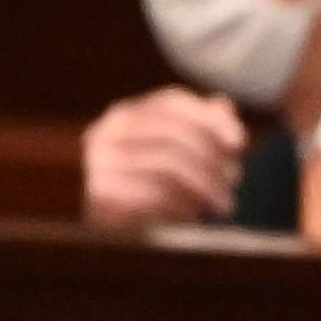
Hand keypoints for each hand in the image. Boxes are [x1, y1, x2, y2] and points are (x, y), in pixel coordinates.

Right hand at [81, 88, 246, 229]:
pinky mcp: (101, 194)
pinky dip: (183, 206)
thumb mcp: (165, 151)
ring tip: (223, 204)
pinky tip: (195, 215)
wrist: (81, 217)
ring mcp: (100, 162)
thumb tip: (223, 105)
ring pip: (169, 166)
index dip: (212, 120)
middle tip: (235, 180)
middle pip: (177, 136)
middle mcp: (108, 132)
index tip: (239, 143)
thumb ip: (196, 126)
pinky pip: (153, 196)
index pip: (174, 103)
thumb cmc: (136, 181)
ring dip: (206, 187)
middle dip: (214, 160)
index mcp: (125, 115)